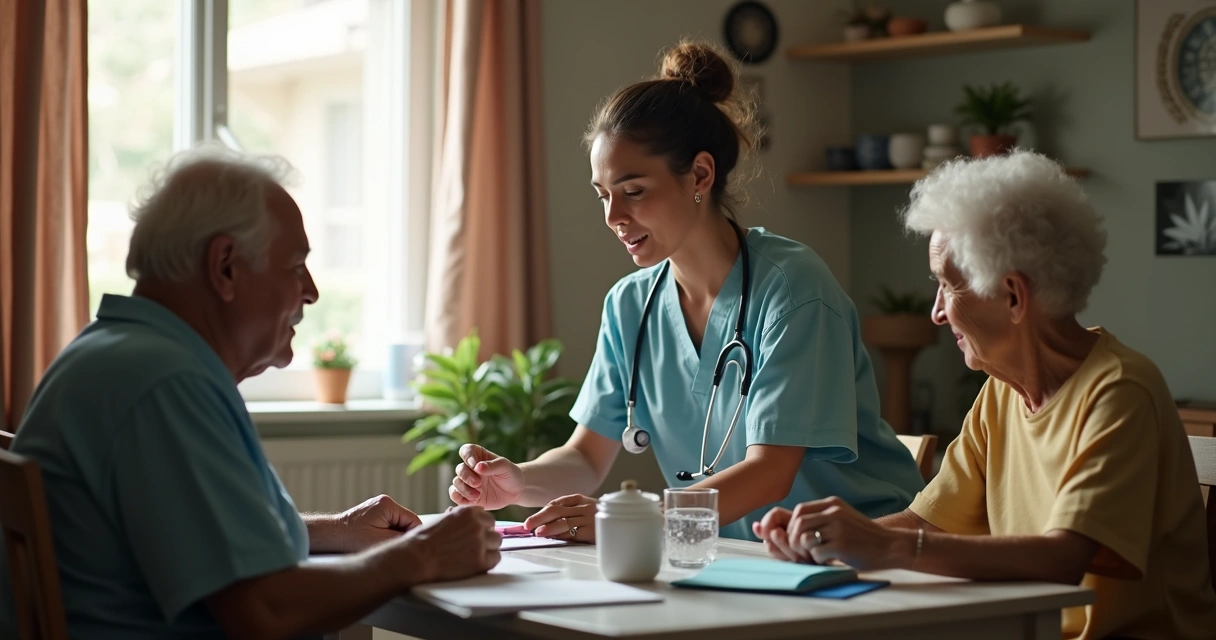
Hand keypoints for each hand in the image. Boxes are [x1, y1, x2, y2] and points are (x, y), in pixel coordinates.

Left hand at [336, 494, 422, 551]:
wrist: (330, 535)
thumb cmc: (351, 538)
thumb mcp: (380, 541)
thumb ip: (401, 539)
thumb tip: (417, 541)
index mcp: (388, 504)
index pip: (413, 520)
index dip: (414, 536)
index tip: (412, 550)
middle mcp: (385, 502)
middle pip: (406, 522)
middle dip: (402, 536)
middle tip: (394, 549)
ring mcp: (379, 506)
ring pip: (398, 524)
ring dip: (394, 536)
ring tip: (383, 546)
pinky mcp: (374, 513)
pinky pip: (389, 524)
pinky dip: (387, 534)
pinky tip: (378, 542)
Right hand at [399, 505, 500, 583]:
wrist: (416, 557)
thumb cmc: (423, 539)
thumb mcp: (443, 519)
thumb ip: (459, 519)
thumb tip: (465, 520)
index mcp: (468, 511)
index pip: (486, 517)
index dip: (480, 526)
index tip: (473, 533)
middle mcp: (477, 524)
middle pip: (493, 529)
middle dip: (485, 536)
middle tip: (473, 546)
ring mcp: (481, 542)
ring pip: (496, 543)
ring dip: (488, 548)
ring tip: (473, 554)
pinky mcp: (481, 561)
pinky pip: (495, 558)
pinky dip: (488, 561)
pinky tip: (476, 563)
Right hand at [449, 444, 524, 509]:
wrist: (516, 491)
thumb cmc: (511, 474)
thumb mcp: (505, 467)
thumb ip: (492, 466)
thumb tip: (478, 467)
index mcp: (479, 456)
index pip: (466, 451)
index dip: (467, 457)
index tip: (475, 465)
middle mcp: (471, 469)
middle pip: (459, 469)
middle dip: (466, 476)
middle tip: (478, 483)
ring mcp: (469, 483)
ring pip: (456, 483)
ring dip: (464, 489)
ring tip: (477, 495)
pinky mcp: (468, 496)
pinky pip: (456, 496)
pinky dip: (459, 498)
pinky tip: (472, 500)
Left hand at [523, 494, 596, 542]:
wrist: (627, 527)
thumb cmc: (603, 522)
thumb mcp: (588, 512)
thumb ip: (571, 513)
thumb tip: (546, 523)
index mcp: (583, 499)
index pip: (558, 502)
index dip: (543, 511)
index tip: (531, 520)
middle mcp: (585, 507)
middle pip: (557, 510)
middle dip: (539, 517)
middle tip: (527, 525)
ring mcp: (590, 518)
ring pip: (563, 521)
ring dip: (548, 527)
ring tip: (537, 532)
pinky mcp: (593, 532)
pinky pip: (573, 533)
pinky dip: (560, 535)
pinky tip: (552, 538)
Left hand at [754, 497, 909, 569]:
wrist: (891, 546)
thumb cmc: (864, 536)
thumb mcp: (843, 518)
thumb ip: (823, 517)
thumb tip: (795, 527)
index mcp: (833, 504)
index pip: (799, 510)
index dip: (792, 526)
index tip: (797, 539)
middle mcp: (834, 512)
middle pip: (798, 524)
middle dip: (794, 541)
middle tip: (803, 552)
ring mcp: (839, 528)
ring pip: (804, 538)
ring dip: (805, 551)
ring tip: (815, 556)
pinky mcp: (843, 545)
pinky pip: (816, 553)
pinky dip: (818, 560)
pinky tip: (828, 561)